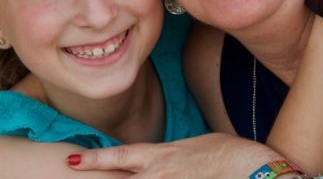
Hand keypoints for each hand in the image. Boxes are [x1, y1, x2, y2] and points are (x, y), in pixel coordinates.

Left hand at [67, 133, 281, 177]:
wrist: (252, 168)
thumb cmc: (227, 152)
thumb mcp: (191, 146)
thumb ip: (167, 157)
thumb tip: (155, 164)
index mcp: (159, 155)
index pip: (118, 157)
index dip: (92, 159)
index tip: (71, 161)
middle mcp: (158, 175)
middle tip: (76, 175)